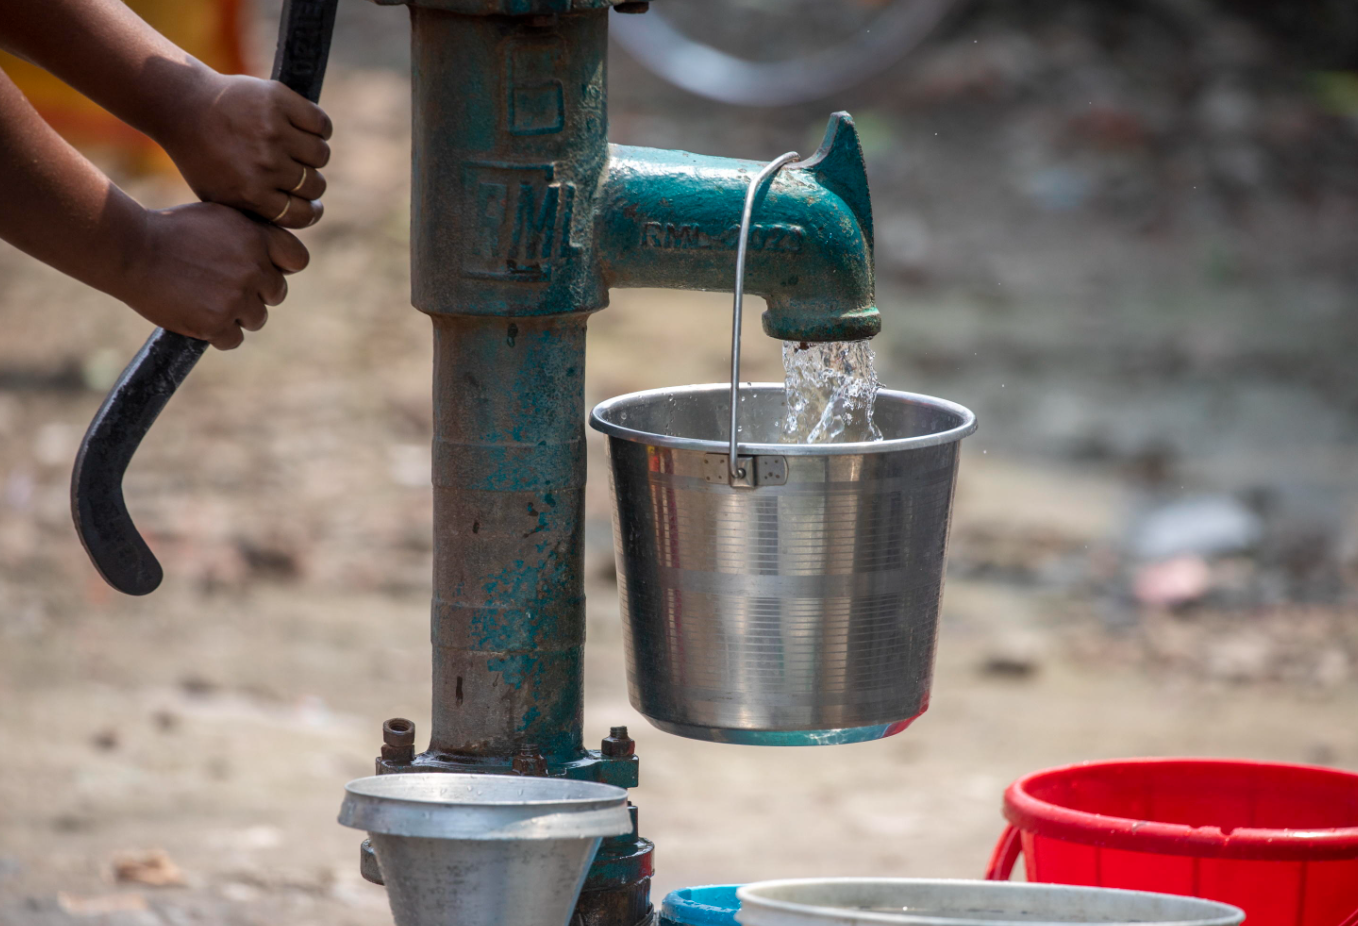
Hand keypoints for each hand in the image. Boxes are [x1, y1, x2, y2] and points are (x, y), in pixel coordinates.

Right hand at [117, 203, 308, 349]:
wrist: (131, 251)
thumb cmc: (172, 231)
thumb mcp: (218, 217)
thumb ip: (251, 235)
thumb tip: (277, 254)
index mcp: (257, 238)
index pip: (297, 260)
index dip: (282, 267)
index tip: (264, 270)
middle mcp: (253, 269)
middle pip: (276, 293)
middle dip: (255, 293)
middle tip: (223, 286)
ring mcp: (236, 298)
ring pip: (256, 319)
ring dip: (236, 315)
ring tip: (206, 299)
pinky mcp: (216, 323)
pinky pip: (233, 340)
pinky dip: (218, 334)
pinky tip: (199, 317)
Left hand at [165, 73, 330, 229]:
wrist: (183, 107)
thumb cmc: (203, 156)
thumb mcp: (222, 196)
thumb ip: (258, 212)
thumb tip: (301, 216)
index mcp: (252, 194)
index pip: (305, 214)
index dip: (311, 210)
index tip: (310, 203)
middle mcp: (265, 165)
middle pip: (316, 185)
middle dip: (309, 180)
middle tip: (295, 169)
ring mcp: (273, 132)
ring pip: (321, 154)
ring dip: (313, 153)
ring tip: (297, 147)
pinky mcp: (279, 102)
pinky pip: (321, 124)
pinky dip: (319, 127)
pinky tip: (304, 128)